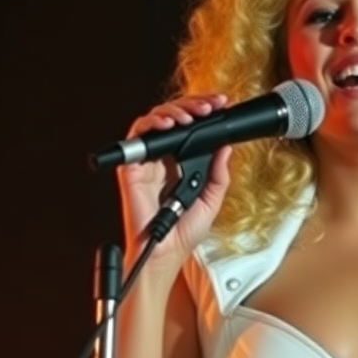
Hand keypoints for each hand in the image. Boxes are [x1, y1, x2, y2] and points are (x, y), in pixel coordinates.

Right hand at [118, 94, 231, 279]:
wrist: (167, 251)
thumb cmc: (183, 232)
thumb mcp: (211, 200)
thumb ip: (219, 175)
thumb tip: (224, 149)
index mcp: (180, 164)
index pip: (189, 129)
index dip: (202, 113)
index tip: (220, 106)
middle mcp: (163, 160)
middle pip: (172, 119)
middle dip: (191, 106)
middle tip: (209, 106)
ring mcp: (147, 162)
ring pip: (154, 121)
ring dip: (173, 111)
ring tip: (190, 116)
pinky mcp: (133, 167)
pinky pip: (137, 137)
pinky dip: (150, 125)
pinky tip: (168, 125)